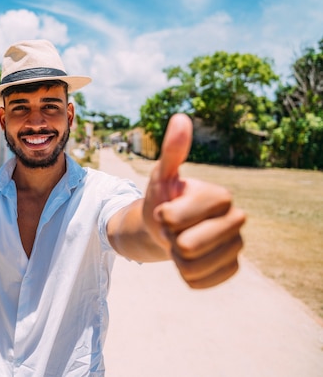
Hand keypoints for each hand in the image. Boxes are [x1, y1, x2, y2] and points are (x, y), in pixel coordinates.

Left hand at [143, 114, 245, 288]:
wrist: (168, 228)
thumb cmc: (164, 198)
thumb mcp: (162, 175)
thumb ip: (172, 151)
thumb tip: (180, 117)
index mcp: (221, 196)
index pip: (174, 219)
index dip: (162, 218)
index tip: (164, 210)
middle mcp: (237, 219)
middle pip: (186, 247)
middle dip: (169, 239)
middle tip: (173, 229)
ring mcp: (236, 246)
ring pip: (190, 267)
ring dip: (175, 259)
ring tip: (179, 243)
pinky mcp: (232, 268)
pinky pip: (199, 282)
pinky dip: (186, 275)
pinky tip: (189, 261)